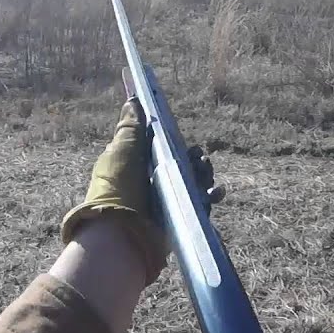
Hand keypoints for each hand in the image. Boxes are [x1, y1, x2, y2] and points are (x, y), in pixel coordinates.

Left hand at [59, 99, 226, 284]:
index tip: (182, 137)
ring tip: (206, 173)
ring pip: (194, 182)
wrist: (122, 232)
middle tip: (200, 158)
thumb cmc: (117, 188)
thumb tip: (133, 100)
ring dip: (205, 174)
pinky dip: (212, 196)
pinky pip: (202, 203)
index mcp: (138, 165)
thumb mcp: (122, 151)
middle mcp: (153, 182)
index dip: (174, 141)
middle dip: (195, 159)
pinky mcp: (179, 216)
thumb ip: (130, 127)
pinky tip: (216, 192)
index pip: (162, 148)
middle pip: (182, 164)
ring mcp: (167, 200)